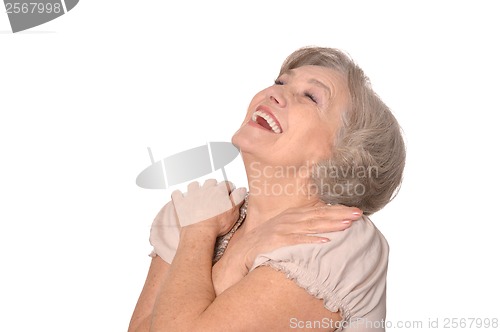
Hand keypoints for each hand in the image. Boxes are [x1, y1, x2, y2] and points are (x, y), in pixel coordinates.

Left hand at [172, 179, 246, 235]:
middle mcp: (205, 190)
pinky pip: (177, 194)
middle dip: (213, 186)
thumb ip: (238, 199)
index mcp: (219, 191)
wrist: (199, 232)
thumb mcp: (233, 212)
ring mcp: (192, 195)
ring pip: (194, 185)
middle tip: (214, 194)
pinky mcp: (181, 203)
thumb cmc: (217, 224)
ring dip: (196, 188)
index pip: (226, 184)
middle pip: (210, 182)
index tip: (229, 193)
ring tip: (198, 194)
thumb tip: (242, 189)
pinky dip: (179, 196)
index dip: (229, 188)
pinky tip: (181, 198)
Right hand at [234, 202, 361, 270]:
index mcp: (293, 216)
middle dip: (339, 214)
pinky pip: (296, 241)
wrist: (241, 254)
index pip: (319, 211)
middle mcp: (288, 220)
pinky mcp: (275, 242)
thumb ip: (302, 229)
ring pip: (310, 225)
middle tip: (359, 214)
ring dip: (330, 224)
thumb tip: (325, 231)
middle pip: (318, 215)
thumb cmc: (265, 245)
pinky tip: (325, 242)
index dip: (338, 210)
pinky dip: (311, 240)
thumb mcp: (285, 232)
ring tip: (347, 224)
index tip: (357, 211)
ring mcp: (281, 229)